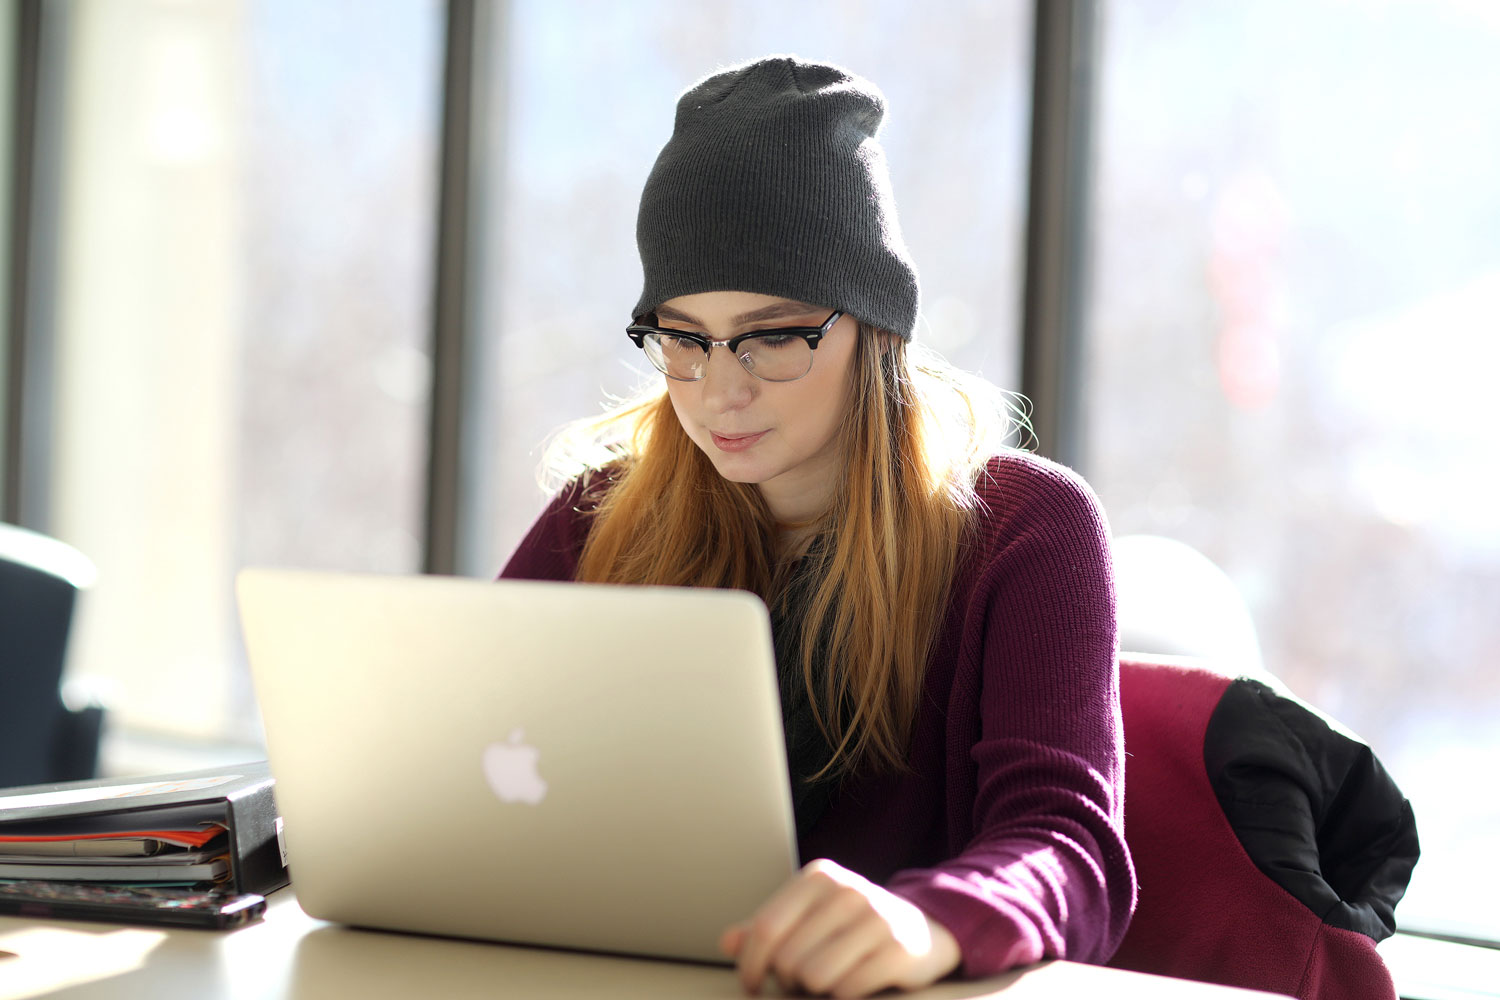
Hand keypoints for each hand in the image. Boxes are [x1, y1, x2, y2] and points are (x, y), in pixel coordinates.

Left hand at [719, 859, 960, 996]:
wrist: (922, 929)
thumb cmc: (850, 926)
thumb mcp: (809, 918)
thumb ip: (767, 929)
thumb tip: (727, 942)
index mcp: (819, 877)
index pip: (765, 927)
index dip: (750, 964)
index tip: (751, 984)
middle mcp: (847, 891)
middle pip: (788, 958)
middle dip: (787, 979)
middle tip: (800, 981)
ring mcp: (876, 918)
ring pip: (814, 977)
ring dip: (814, 990)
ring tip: (827, 979)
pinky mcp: (898, 949)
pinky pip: (848, 991)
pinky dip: (844, 995)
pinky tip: (854, 984)